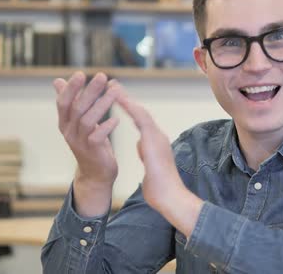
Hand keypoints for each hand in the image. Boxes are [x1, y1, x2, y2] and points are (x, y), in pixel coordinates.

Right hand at [53, 71, 120, 215]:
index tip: (80, 73)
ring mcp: (80, 142)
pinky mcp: (92, 152)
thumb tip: (58, 81)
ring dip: (103, 104)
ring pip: (88, 120)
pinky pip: (98, 137)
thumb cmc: (89, 142)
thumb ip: (70, 102)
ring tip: (116, 91)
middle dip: (90, 91)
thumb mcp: (78, 121)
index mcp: (65, 122)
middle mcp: (70, 131)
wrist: (95, 173)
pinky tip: (117, 118)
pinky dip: (107, 127)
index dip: (71, 88)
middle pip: (77, 108)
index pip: (63, 102)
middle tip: (102, 75)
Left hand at [109, 81, 184, 211]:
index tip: (119, 98)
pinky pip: (141, 118)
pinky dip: (130, 107)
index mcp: (155, 142)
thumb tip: (141, 146)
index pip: (141, 121)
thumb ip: (146, 154)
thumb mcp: (150, 167)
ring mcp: (157, 136)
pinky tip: (119, 98)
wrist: (169, 197)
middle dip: (127, 99)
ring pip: (140, 112)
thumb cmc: (160, 188)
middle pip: (140, 112)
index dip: (130, 108)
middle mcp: (157, 136)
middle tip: (113, 85)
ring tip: (113, 86)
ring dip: (126, 98)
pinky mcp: (154, 140)